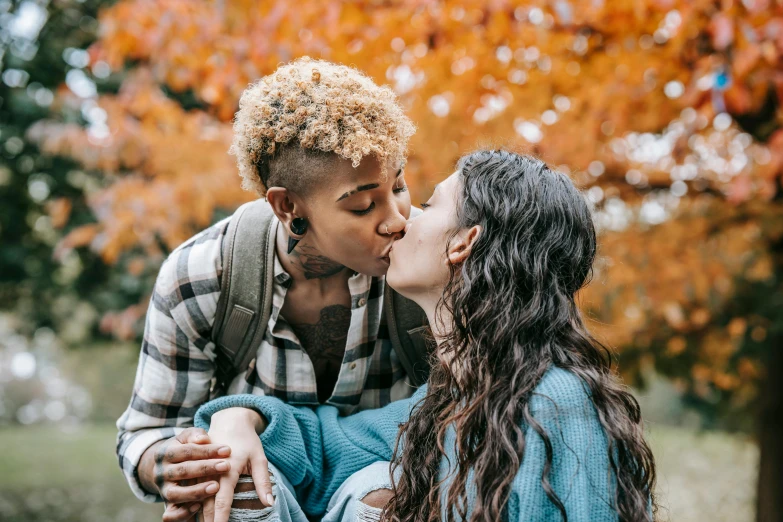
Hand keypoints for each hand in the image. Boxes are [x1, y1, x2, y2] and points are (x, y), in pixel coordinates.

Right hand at [145, 428, 231, 521]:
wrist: (165, 467)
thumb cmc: (183, 448)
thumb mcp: (186, 438)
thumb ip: (195, 435)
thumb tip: (203, 438)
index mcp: (165, 453)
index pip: (187, 451)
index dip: (207, 451)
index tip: (227, 450)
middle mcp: (161, 472)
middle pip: (183, 471)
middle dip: (205, 469)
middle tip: (226, 466)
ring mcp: (162, 490)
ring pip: (175, 494)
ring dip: (196, 491)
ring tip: (215, 487)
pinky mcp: (166, 505)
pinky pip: (171, 514)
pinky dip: (184, 512)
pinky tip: (199, 506)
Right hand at [197, 407, 271, 521]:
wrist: (229, 421)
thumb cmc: (247, 441)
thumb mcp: (259, 458)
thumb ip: (263, 482)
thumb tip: (270, 503)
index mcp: (227, 469)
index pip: (222, 500)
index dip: (221, 517)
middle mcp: (209, 471)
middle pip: (205, 502)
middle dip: (208, 519)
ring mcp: (199, 471)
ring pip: (194, 497)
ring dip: (198, 514)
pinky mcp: (194, 470)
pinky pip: (189, 490)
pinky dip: (191, 504)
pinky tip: (193, 516)